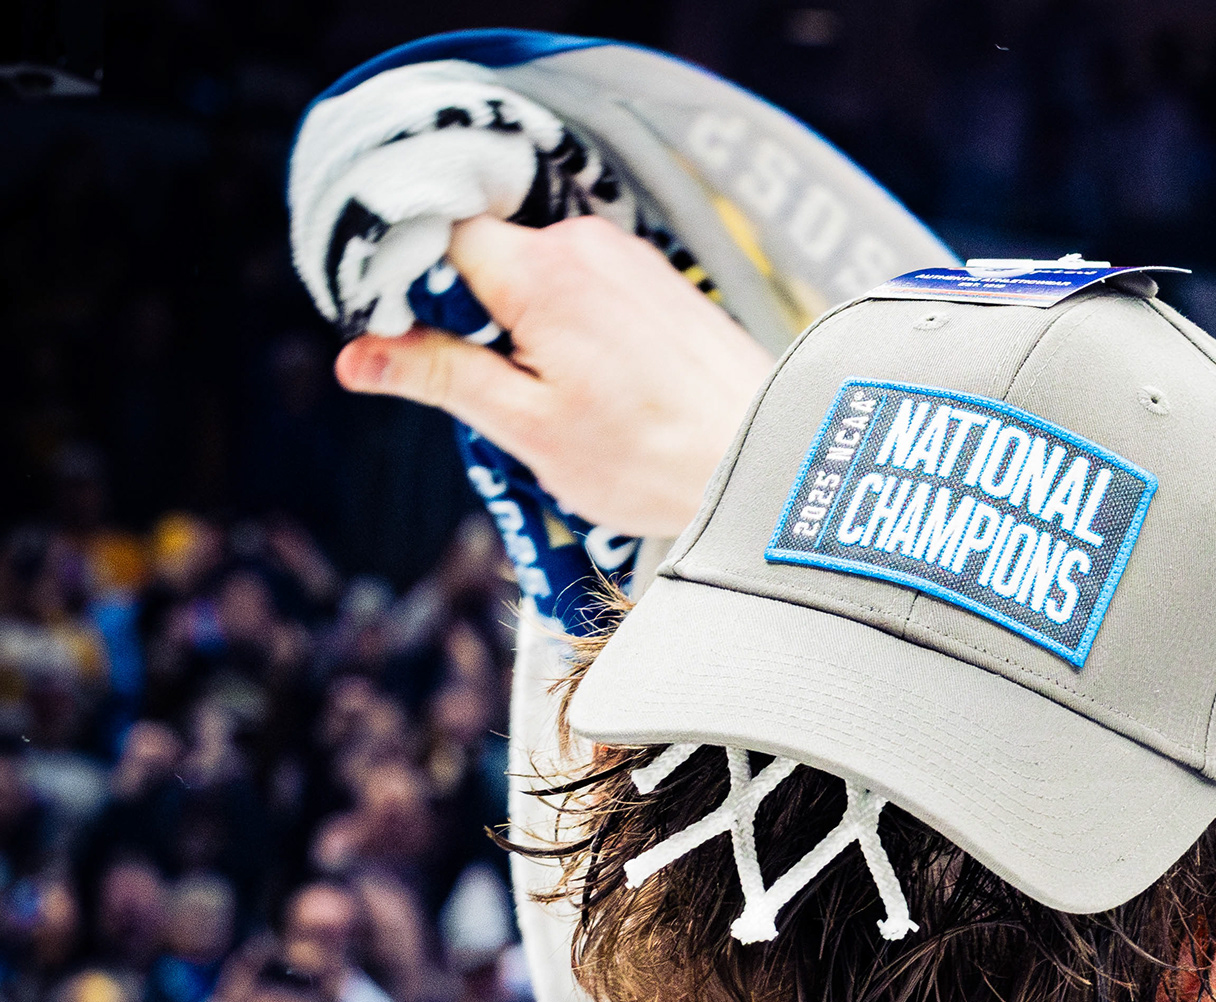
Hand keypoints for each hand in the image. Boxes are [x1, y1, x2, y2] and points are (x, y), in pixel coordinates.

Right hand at [334, 215, 774, 537]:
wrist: (767, 462)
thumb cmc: (651, 460)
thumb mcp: (527, 428)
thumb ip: (442, 375)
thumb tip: (356, 357)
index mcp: (540, 271)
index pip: (439, 233)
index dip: (410, 281)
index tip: (404, 334)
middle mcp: (585, 243)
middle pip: (487, 251)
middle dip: (469, 310)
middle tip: (486, 383)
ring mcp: (629, 256)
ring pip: (536, 270)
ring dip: (522, 323)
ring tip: (555, 396)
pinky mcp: (659, 280)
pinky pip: (585, 285)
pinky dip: (568, 325)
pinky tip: (596, 386)